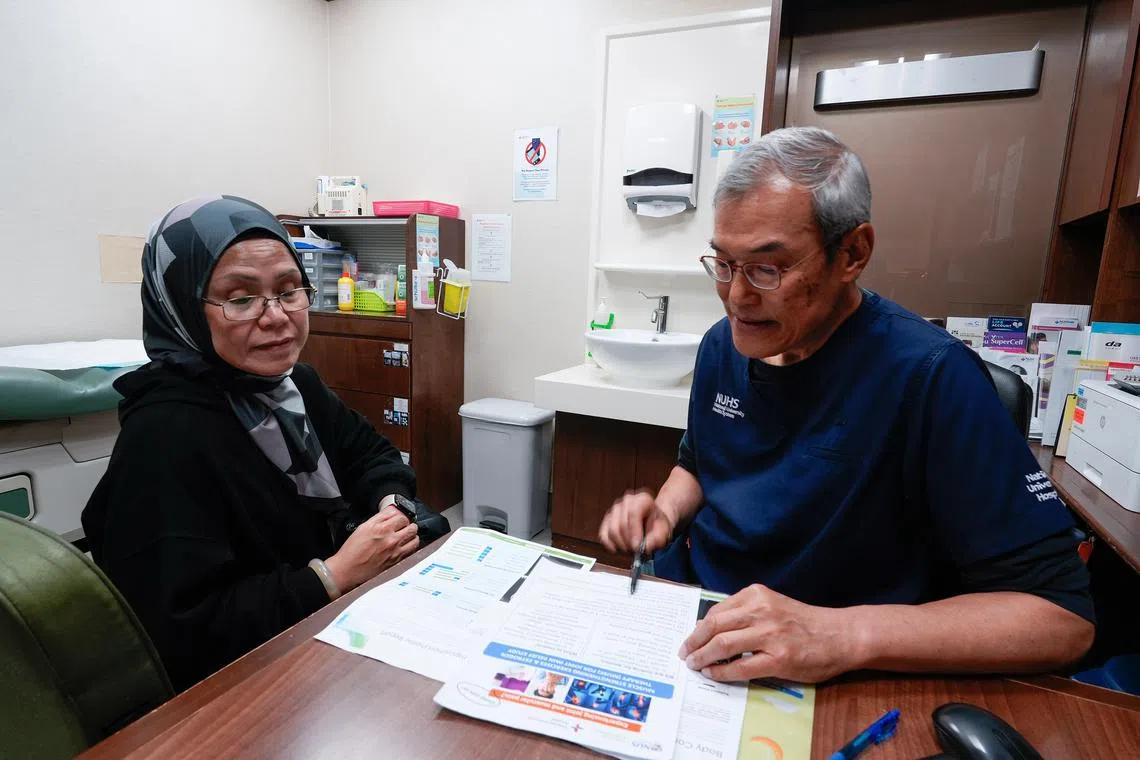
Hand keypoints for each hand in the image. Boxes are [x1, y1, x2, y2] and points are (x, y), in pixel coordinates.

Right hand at [325, 505, 419, 591]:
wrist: (347, 569)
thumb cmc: (352, 550)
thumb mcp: (364, 527)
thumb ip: (380, 518)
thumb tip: (391, 511)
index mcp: (382, 528)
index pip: (402, 516)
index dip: (401, 517)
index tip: (398, 519)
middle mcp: (391, 539)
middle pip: (412, 527)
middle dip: (409, 525)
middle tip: (404, 527)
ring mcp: (395, 552)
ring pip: (415, 539)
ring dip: (412, 536)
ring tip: (406, 536)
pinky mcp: (396, 562)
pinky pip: (411, 551)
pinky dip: (410, 547)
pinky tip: (405, 546)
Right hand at [598, 489, 675, 554]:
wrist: (652, 522)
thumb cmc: (657, 525)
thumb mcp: (664, 532)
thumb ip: (657, 539)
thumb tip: (646, 546)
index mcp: (643, 499)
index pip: (634, 513)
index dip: (634, 531)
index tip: (637, 546)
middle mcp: (627, 501)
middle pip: (621, 523)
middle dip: (628, 542)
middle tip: (635, 552)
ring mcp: (615, 509)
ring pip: (612, 530)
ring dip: (620, 545)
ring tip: (630, 550)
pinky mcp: (607, 519)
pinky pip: (603, 534)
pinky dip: (610, 545)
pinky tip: (619, 548)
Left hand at [678, 584, 859, 683]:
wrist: (840, 635)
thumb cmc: (804, 622)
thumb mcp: (773, 605)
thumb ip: (746, 613)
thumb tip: (711, 628)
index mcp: (757, 594)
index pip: (717, 610)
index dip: (699, 627)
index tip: (690, 637)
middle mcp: (761, 610)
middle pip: (714, 625)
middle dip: (693, 641)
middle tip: (684, 653)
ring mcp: (770, 635)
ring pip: (723, 645)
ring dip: (702, 657)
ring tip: (694, 665)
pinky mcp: (778, 659)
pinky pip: (740, 666)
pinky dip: (722, 672)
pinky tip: (713, 674)